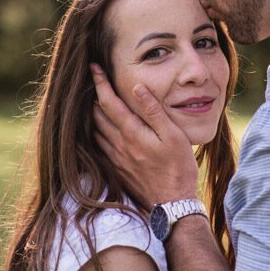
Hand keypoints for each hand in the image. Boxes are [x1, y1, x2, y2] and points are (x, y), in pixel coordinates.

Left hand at [91, 64, 198, 205]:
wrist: (172, 203)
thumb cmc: (178, 167)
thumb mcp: (173, 135)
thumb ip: (153, 111)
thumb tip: (136, 87)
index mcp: (132, 132)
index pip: (108, 101)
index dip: (100, 82)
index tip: (94, 67)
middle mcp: (118, 144)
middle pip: (96, 114)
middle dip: (93, 94)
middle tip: (93, 79)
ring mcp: (115, 158)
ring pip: (94, 130)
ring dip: (91, 113)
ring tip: (93, 99)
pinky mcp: (116, 169)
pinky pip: (98, 146)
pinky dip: (94, 132)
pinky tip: (98, 129)